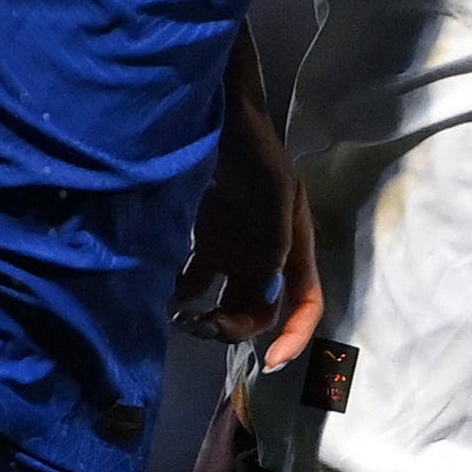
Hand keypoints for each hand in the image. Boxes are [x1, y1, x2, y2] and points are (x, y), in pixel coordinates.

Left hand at [177, 53, 323, 368]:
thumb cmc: (252, 148)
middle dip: (239, 325)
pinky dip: (184, 293)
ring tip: (183, 318)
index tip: (269, 360)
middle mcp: (268, 251)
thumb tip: (267, 300)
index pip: (306, 300)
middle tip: (204, 328)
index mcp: (295, 243)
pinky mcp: (206, 235)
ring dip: (211, 315)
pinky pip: (197, 277)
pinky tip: (166, 296)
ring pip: (229, 297)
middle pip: (263, 306)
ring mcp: (236, 244)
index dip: (295, 334)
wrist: (214, 110)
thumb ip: (271, 247)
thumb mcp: (274, 193)